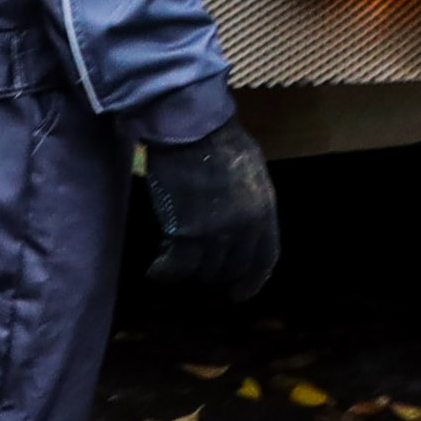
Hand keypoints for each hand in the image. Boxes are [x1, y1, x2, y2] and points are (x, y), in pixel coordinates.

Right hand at [141, 125, 279, 301]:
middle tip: (198, 270)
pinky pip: (177, 267)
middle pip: (232, 269)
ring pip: (204, 271)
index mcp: (265, 210)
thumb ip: (250, 200)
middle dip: (215, 275)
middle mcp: (244, 227)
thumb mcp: (251, 170)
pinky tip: (155, 270)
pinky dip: (165, 272)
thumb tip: (243, 221)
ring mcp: (216, 232)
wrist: (191, 127)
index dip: (252, 281)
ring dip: (190, 272)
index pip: (265, 258)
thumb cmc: (219, 138)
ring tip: (174, 264)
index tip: (239, 294)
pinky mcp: (186, 232)